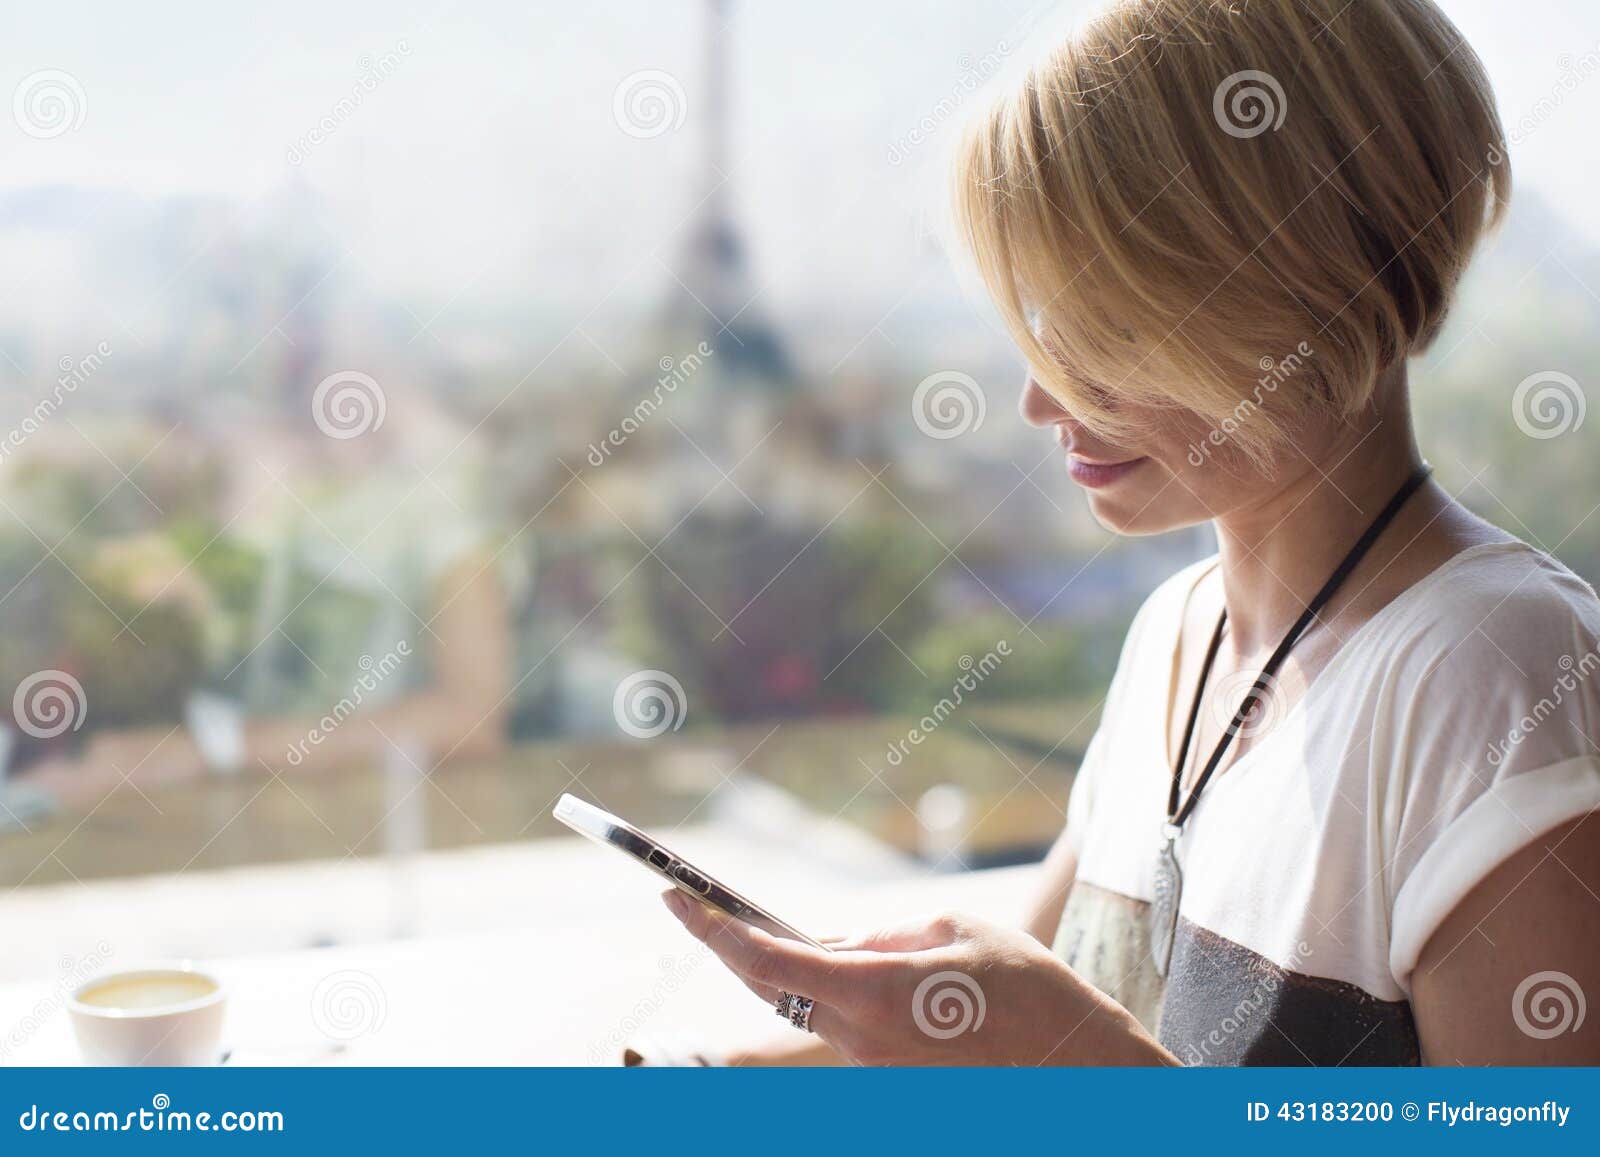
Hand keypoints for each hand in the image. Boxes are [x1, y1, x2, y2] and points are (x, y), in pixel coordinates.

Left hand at [662, 891, 1173, 1065]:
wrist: (1075, 1067)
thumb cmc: (1026, 988)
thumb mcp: (952, 931)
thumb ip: (879, 936)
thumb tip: (831, 944)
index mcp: (873, 994)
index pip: (766, 964)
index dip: (711, 930)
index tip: (676, 898)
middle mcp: (861, 1039)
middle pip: (768, 990)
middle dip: (725, 946)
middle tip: (694, 906)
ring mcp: (873, 1064)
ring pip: (803, 1006)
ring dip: (782, 967)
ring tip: (775, 926)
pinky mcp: (888, 1074)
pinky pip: (838, 1023)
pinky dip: (823, 990)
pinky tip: (837, 965)